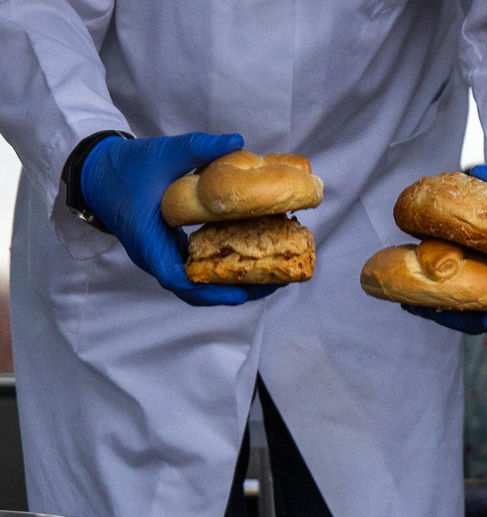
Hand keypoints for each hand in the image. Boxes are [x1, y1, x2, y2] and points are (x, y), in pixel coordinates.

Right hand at [81, 132, 277, 305]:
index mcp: (148, 240)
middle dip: (232, 292)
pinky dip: (221, 272)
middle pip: (195, 290)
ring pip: (197, 285)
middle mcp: (154, 256)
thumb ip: (199, 147)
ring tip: (269, 278)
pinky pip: (196, 271)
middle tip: (272, 283)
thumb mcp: (164, 153)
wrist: (100, 172)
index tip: (239, 293)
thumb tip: (237, 140)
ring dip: (231, 285)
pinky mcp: (168, 251)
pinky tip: (250, 261)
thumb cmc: (129, 165)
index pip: (176, 279)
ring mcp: (161, 257)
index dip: (209, 291)